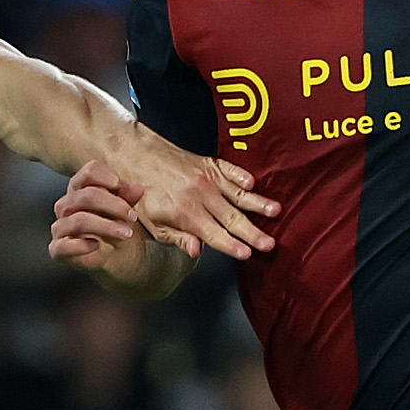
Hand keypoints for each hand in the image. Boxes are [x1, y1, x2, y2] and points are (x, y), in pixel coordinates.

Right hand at [50, 162, 149, 277]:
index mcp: (81, 189)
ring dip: (106, 226)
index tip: (122, 187)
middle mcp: (66, 205)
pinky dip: (82, 246)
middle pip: (86, 196)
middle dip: (113, 205)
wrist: (115, 256)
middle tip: (132, 216)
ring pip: (79, 220)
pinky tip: (96, 245)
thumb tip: (137, 188)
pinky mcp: (57, 249)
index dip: (106, 177)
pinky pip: (64, 246)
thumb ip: (129, 198)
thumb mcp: (126, 210)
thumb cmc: (116, 227)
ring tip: (126, 233)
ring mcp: (60, 227)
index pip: (88, 172)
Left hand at [101, 123, 275, 259]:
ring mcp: (206, 178)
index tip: (248, 254)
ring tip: (277, 211)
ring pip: (237, 193)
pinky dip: (242, 176)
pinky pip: (231, 170)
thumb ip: (176, 237)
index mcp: (184, 214)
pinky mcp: (209, 163)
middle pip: (231, 218)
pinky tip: (254, 185)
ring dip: (258, 203)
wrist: (133, 155)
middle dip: (253, 232)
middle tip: (271, 243)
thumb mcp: (150, 223)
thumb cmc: (140, 193)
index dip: (232, 245)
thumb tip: (196, 251)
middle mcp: (199, 195)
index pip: (214, 234)